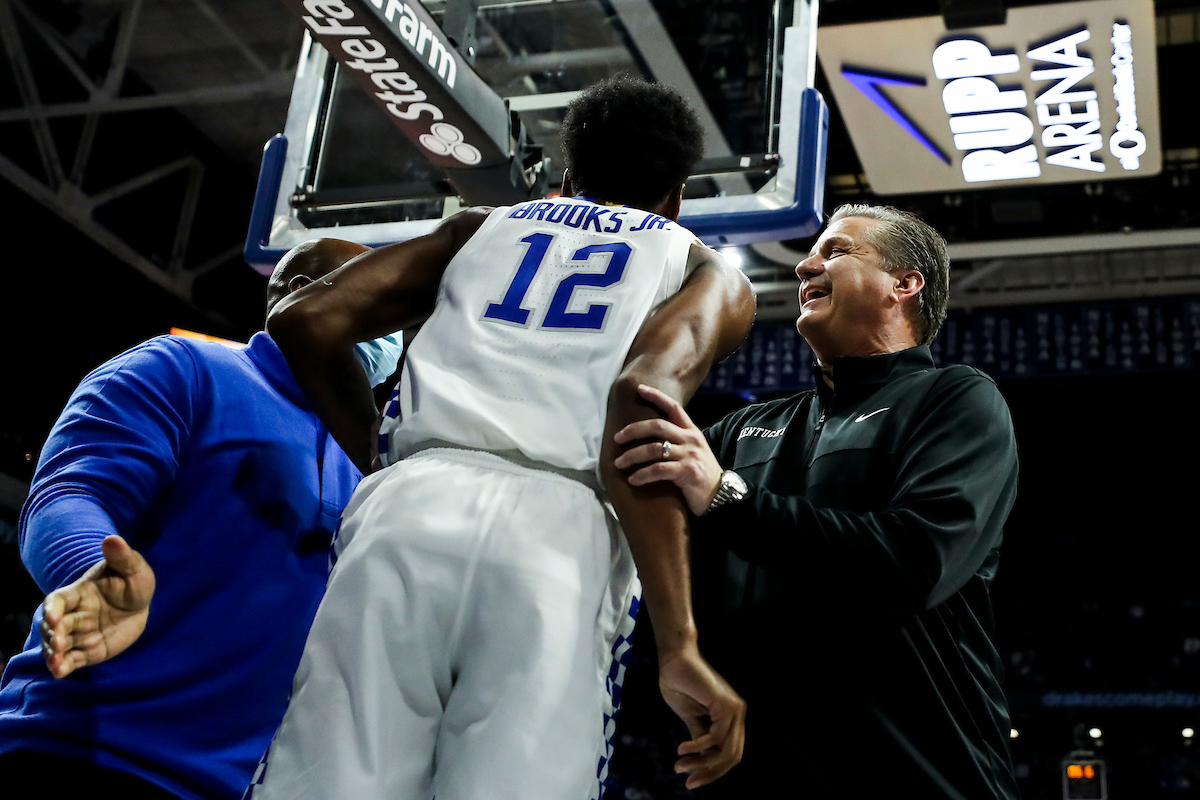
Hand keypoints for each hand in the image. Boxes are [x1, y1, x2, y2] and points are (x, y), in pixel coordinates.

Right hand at [40, 535, 155, 677]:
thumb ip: (122, 556)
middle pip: (55, 626)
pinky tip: (60, 672)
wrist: (141, 606)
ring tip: (56, 664)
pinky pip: (72, 661)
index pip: (58, 600)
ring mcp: (80, 634)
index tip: (53, 615)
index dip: (52, 607)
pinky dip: (63, 667)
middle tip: (58, 642)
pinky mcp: (88, 652)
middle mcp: (74, 615)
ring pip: (58, 646)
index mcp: (79, 593)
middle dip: (53, 634)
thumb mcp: (134, 568)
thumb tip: (112, 538)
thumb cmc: (134, 582)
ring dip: (53, 654)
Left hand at [612, 384, 723, 515]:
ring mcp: (690, 455)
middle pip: (658, 426)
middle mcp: (691, 440)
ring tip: (619, 463)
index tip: (639, 389)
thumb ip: (677, 441)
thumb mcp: (693, 452)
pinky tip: (633, 480)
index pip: (674, 407)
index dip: (656, 396)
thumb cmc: (701, 475)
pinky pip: (658, 470)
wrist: (721, 496)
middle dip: (634, 430)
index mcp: (692, 432)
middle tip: (617, 437)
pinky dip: (642, 475)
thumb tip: (649, 437)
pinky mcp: (687, 472)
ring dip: (632, 455)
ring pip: (654, 449)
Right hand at [658, 646, 746, 788]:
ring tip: (680, 766)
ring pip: (725, 751)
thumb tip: (703, 761)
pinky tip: (682, 749)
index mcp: (731, 718)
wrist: (674, 660)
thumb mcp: (691, 718)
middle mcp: (738, 714)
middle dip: (710, 773)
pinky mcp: (726, 704)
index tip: (691, 782)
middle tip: (688, 781)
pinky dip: (698, 747)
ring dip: (701, 763)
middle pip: (732, 757)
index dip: (713, 771)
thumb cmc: (680, 684)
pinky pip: (715, 737)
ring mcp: (735, 709)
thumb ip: (700, 738)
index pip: (730, 754)